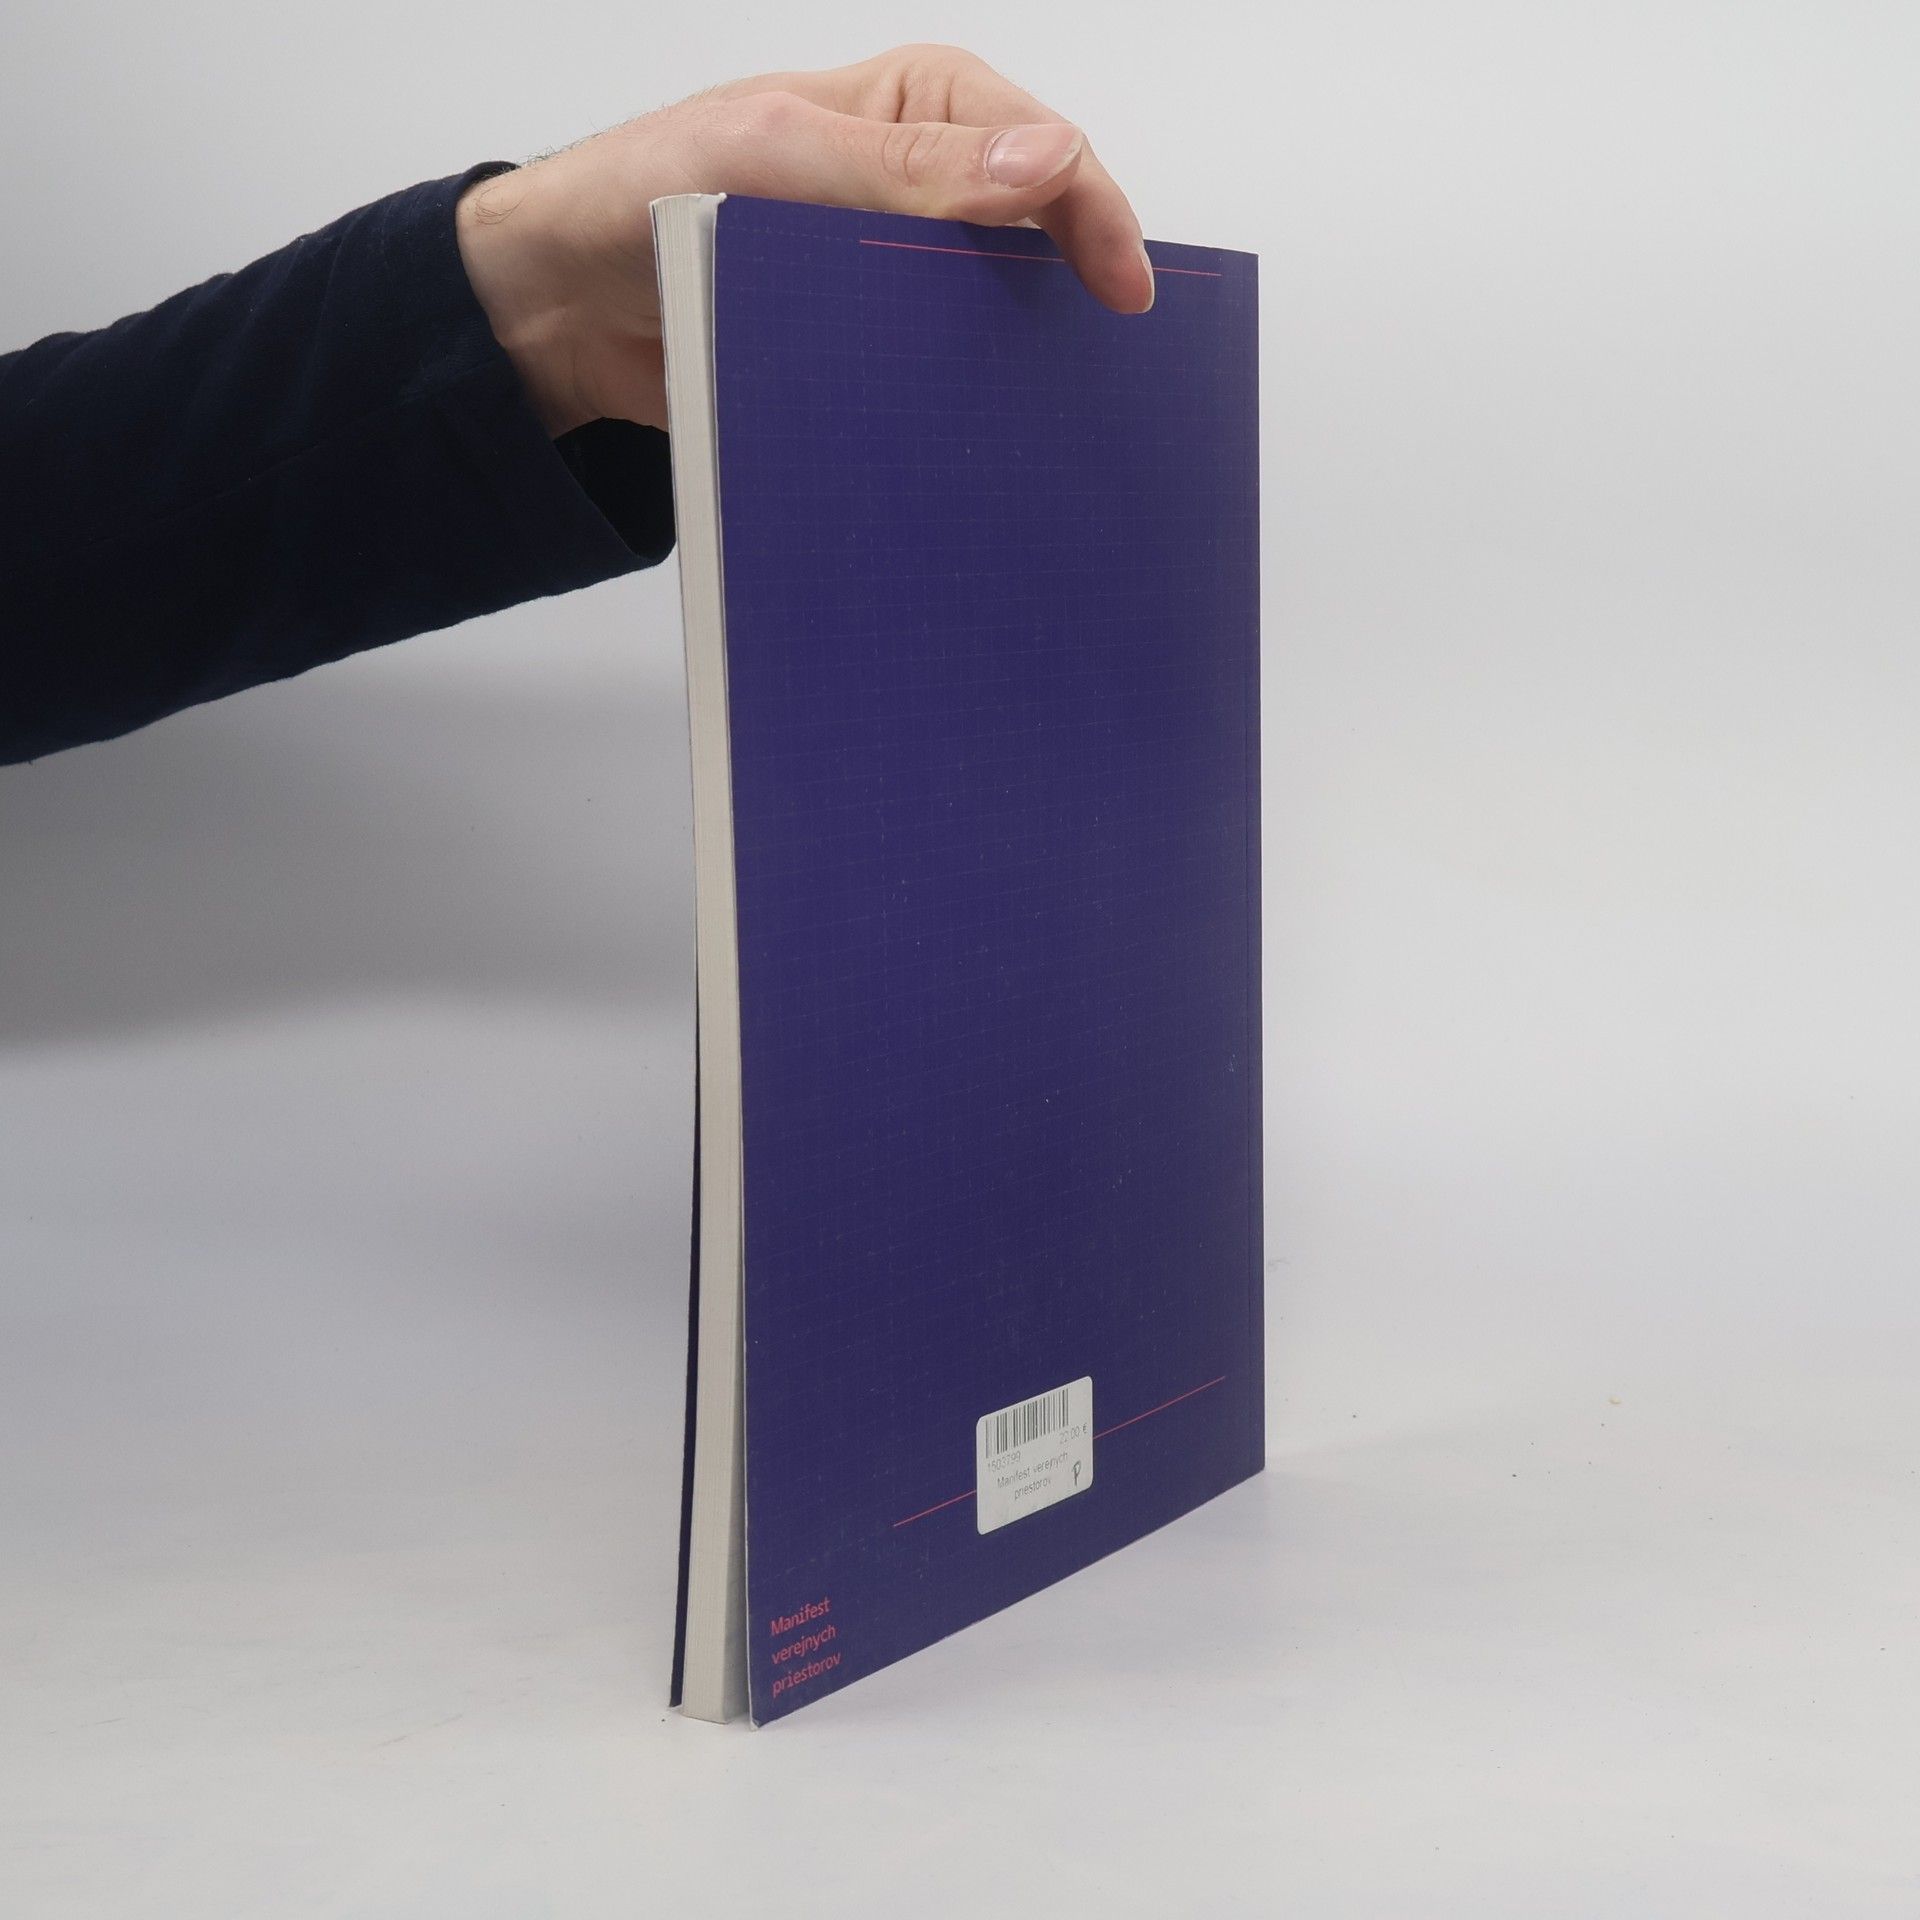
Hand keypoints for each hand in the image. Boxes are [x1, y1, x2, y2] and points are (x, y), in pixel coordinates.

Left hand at [455, 44, 1152, 436]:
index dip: (1093, 213)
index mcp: (914, 109)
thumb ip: (906, 168)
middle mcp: (916, 187)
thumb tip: (1044, 165)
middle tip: (1105, 363)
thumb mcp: (774, 160)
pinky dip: (956, 406)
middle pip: (1033, 236)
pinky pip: (933, 378)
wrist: (560, 308)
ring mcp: (891, 274)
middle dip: (1070, 292)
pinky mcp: (864, 349)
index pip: (1042, 149)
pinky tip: (976, 440)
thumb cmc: (643, 195)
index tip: (1121, 292)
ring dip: (1015, 360)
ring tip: (1052, 414)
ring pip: (990, 315)